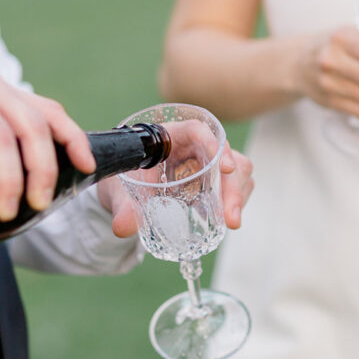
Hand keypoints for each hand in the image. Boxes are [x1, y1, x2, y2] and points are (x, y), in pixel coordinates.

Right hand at [0, 47, 94, 219]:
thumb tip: (1, 188)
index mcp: (0, 88)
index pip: (48, 110)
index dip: (72, 138)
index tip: (85, 166)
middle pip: (32, 127)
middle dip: (41, 170)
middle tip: (37, 203)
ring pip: (0, 136)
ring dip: (8, 178)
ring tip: (4, 209)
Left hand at [98, 142, 253, 237]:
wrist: (126, 186)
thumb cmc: (127, 176)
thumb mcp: (121, 190)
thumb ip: (124, 207)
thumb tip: (123, 228)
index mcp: (171, 137)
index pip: (196, 130)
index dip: (212, 144)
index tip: (224, 167)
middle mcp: (195, 145)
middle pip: (225, 155)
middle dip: (231, 186)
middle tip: (230, 218)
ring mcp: (209, 162)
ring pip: (237, 170)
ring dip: (237, 196)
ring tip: (231, 222)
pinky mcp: (216, 178)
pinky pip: (235, 184)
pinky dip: (235, 202)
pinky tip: (225, 220)